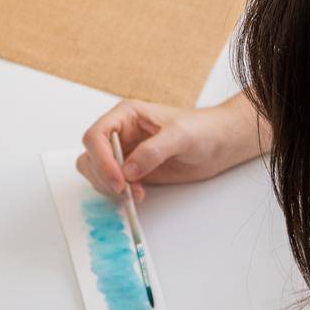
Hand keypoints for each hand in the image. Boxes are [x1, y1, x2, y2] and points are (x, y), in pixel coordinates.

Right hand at [77, 96, 259, 202]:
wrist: (218, 144)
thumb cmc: (202, 129)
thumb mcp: (180, 135)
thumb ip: (153, 150)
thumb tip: (129, 170)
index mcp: (126, 115)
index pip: (96, 135)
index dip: (101, 159)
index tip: (118, 179)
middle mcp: (121, 133)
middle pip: (91, 156)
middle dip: (103, 176)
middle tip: (124, 190)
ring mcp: (125, 153)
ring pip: (96, 172)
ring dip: (110, 187)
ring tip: (135, 193)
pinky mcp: (133, 171)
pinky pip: (112, 184)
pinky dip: (119, 194)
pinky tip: (138, 195)